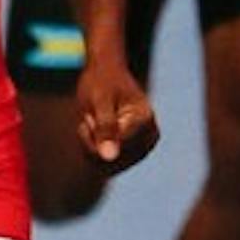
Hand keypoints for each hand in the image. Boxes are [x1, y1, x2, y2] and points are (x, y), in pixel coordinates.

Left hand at [76, 60, 157, 174]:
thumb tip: (110, 158)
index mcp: (146, 120)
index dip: (94, 136)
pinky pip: (104, 165)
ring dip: (91, 146)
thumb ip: (105, 127)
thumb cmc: (101, 81)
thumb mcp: (99, 100)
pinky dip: (93, 150)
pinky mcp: (132, 155)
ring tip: (95, 122)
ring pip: (106, 166)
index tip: (90, 116)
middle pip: (112, 160)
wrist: (105, 73)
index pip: (116, 147)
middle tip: (91, 117)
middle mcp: (150, 137)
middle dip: (93, 142)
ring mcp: (142, 148)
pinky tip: (96, 131)